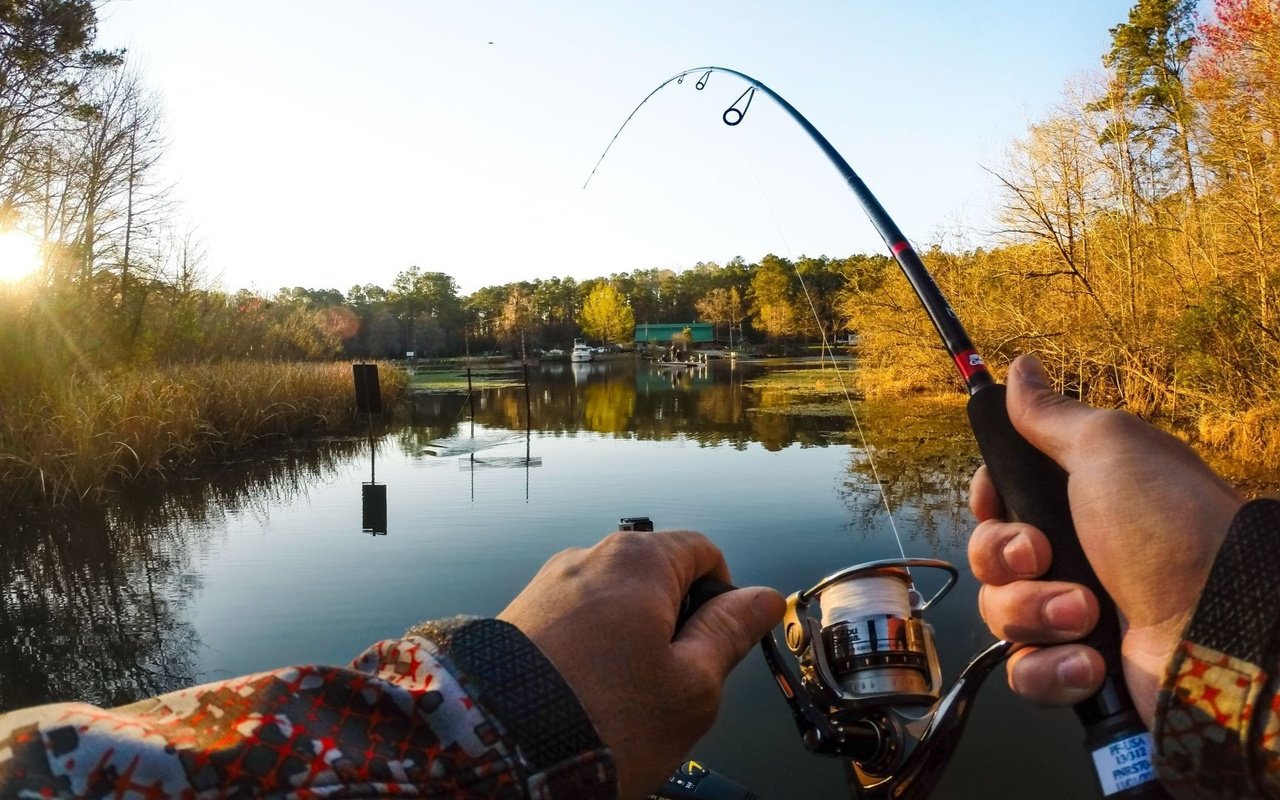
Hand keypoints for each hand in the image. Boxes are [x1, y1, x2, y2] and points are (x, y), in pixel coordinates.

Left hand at [498, 530, 784, 798]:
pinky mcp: (518, 616)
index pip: (703, 551)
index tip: (719, 644)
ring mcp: (547, 585)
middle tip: (672, 685)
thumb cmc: (606, 720)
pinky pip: (574, 622)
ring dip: (631, 641)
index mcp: (639, 560)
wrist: (497, 752)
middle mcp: (588, 557)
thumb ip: (730, 632)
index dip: (723, 595)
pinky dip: (591, 652)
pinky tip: (586, 697)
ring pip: (615, 603)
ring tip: (622, 700)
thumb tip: (764, 598)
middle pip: (657, 576)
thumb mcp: (692, 685)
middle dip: (674, 623)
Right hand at [968, 356, 1241, 724]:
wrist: (1221, 631)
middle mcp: (1075, 555)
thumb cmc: (1170, 528)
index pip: (999, 499)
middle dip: (1006, 557)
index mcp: (1080, 501)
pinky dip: (1050, 669)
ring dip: (1034, 613)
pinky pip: (1025, 671)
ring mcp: (1075, 617)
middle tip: (1043, 556)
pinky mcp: (1078, 671)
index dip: (987, 502)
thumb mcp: (1109, 449)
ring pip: (1000, 614)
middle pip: (989, 555)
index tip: (996, 502)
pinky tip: (1088, 661)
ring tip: (1087, 614)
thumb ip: (1052, 415)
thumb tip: (1020, 367)